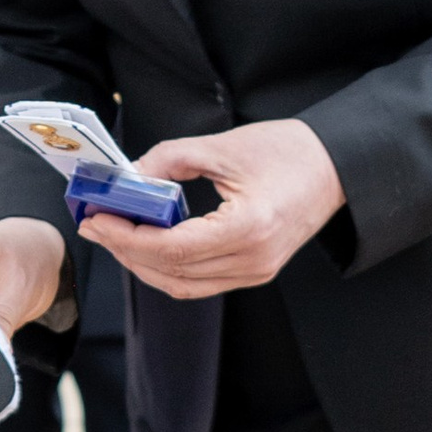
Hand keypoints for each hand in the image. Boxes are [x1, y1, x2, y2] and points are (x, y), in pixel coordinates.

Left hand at [76, 117, 343, 300]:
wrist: (335, 168)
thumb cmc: (289, 152)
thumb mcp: (222, 147)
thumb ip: (169, 160)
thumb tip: (126, 178)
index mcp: (249, 227)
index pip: (173, 247)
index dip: (127, 237)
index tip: (97, 219)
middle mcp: (253, 260)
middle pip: (172, 271)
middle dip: (125, 250)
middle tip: (95, 224)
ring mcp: (256, 272)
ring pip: (181, 284)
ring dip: (142, 264)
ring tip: (114, 235)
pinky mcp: (254, 273)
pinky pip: (199, 283)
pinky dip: (167, 268)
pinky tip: (145, 245)